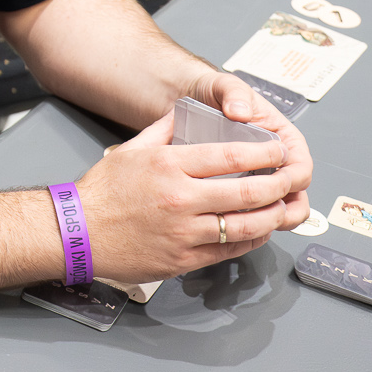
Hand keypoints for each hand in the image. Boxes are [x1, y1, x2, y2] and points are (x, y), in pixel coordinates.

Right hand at [75, 108, 300, 284]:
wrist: (77, 232)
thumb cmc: (102, 191)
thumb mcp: (132, 149)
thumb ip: (164, 129)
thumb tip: (187, 111)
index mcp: (169, 166)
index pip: (230, 157)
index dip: (264, 154)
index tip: (279, 150)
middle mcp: (180, 199)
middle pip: (246, 193)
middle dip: (278, 184)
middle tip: (293, 178)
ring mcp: (183, 233)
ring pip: (244, 226)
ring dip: (272, 216)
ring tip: (284, 207)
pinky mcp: (182, 260)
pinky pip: (227, 251)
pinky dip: (250, 241)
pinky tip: (259, 231)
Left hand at [189, 69, 313, 225]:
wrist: (190, 100)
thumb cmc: (214, 94)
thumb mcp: (225, 86)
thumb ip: (234, 93)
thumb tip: (240, 110)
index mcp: (281, 137)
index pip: (300, 166)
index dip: (292, 180)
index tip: (277, 184)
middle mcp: (275, 160)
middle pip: (295, 194)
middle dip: (286, 209)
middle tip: (269, 216)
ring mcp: (260, 175)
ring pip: (277, 207)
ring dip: (270, 220)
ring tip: (253, 225)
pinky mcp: (242, 187)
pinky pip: (255, 210)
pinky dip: (251, 221)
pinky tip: (236, 223)